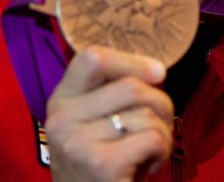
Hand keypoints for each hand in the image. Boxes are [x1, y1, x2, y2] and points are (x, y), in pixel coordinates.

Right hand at [46, 47, 172, 181]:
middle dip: (161, 105)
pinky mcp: (101, 164)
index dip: (131, 60)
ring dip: (163, 133)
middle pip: (132, 86)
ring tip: (149, 152)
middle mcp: (61, 119)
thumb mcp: (95, 124)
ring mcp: (77, 142)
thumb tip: (155, 71)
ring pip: (146, 113)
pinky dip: (162, 151)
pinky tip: (147, 166)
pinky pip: (153, 138)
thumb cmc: (103, 165)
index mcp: (60, 101)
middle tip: (158, 128)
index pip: (92, 58)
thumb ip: (113, 94)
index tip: (157, 74)